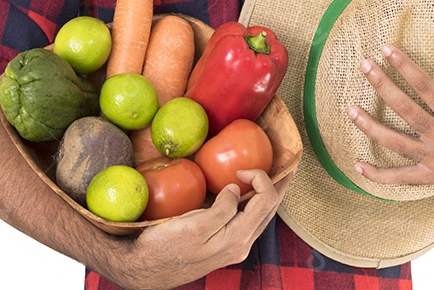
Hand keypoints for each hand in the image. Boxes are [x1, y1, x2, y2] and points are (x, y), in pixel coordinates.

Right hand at [101, 167, 293, 289]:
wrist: (146, 269)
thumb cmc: (166, 247)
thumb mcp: (194, 225)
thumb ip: (222, 209)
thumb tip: (236, 190)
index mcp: (237, 238)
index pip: (265, 201)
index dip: (261, 178)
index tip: (240, 169)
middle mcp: (240, 245)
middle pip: (270, 209)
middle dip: (280, 185)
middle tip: (288, 164)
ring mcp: (233, 246)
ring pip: (260, 216)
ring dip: (269, 194)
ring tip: (275, 177)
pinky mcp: (223, 244)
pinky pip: (247, 220)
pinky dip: (254, 203)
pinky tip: (248, 195)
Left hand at [348, 36, 433, 194]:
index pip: (424, 85)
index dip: (404, 65)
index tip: (385, 49)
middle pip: (405, 108)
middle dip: (382, 85)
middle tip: (363, 66)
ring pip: (396, 142)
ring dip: (371, 127)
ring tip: (350, 110)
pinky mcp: (433, 176)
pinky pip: (402, 178)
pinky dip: (379, 175)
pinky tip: (358, 165)